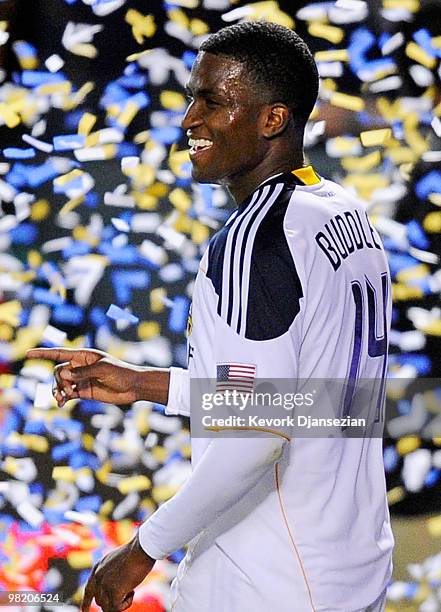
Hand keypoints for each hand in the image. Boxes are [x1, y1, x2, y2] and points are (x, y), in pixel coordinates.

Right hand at [25, 347, 143, 406]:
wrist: (133, 387)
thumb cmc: (121, 373)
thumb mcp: (103, 370)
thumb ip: (83, 372)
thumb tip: (64, 374)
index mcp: (83, 355)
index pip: (59, 353)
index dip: (43, 353)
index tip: (27, 354)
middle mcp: (79, 366)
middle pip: (58, 372)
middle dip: (59, 381)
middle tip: (68, 390)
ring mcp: (80, 379)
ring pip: (60, 384)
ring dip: (58, 390)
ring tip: (63, 399)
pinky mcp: (83, 392)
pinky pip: (67, 394)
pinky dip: (62, 398)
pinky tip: (61, 404)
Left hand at [81, 535, 155, 611]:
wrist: (142, 548)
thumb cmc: (136, 552)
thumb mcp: (118, 562)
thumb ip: (112, 573)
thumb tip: (115, 589)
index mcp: (98, 568)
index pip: (88, 590)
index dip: (86, 603)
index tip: (84, 611)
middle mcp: (98, 577)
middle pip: (100, 601)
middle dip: (113, 600)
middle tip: (129, 591)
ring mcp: (104, 584)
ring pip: (107, 608)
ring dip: (121, 603)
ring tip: (131, 590)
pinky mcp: (114, 591)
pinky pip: (116, 608)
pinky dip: (126, 604)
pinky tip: (133, 592)